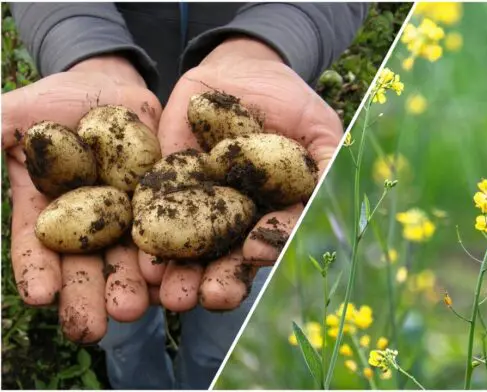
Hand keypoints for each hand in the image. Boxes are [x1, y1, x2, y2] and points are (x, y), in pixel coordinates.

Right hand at [2, 55, 161, 342]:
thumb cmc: (52, 103)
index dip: (37, 271)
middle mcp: (89, 226)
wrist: (110, 88)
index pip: (39, 249)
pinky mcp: (168, 205)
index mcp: (48, 214)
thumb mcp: (10, 117)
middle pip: (87, 267)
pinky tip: (176, 277)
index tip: (40, 296)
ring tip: (135, 310)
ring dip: (132, 287)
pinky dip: (176, 256)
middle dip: (88, 297)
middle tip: (92, 328)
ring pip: (131, 259)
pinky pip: (175, 232)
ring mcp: (130, 218)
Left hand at [144, 37, 341, 311]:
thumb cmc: (290, 101)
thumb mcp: (318, 128)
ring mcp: (199, 206)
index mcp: (275, 213)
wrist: (240, 71)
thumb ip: (327, 165)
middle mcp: (237, 220)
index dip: (268, 245)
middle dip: (222, 280)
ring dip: (182, 276)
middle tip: (212, 298)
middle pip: (229, 258)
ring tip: (174, 297)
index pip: (272, 238)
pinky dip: (148, 241)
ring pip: (190, 250)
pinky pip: (153, 216)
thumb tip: (328, 201)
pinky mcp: (164, 188)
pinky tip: (142, 262)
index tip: (258, 249)